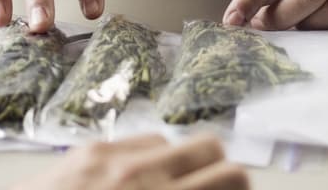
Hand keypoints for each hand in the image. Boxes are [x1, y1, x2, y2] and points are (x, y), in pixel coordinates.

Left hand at [14, 135, 247, 189]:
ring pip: (172, 142)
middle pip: (211, 149)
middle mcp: (143, 178)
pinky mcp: (87, 150)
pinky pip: (134, 143)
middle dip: (218, 171)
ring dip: (177, 164)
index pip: (232, 178)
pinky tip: (129, 184)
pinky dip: (143, 160)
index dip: (240, 188)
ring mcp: (113, 159)